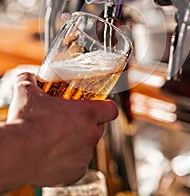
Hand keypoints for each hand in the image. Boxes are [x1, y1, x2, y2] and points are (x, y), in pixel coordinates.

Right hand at [7, 72, 117, 187]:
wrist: (18, 154)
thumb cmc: (27, 122)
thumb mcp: (27, 93)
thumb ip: (30, 80)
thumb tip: (27, 76)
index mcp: (87, 113)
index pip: (111, 109)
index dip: (105, 107)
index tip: (97, 106)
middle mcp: (91, 135)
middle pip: (99, 127)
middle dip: (88, 124)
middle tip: (71, 121)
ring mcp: (84, 156)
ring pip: (87, 147)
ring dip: (77, 143)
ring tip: (57, 139)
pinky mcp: (75, 174)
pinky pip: (76, 165)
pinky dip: (68, 162)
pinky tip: (53, 156)